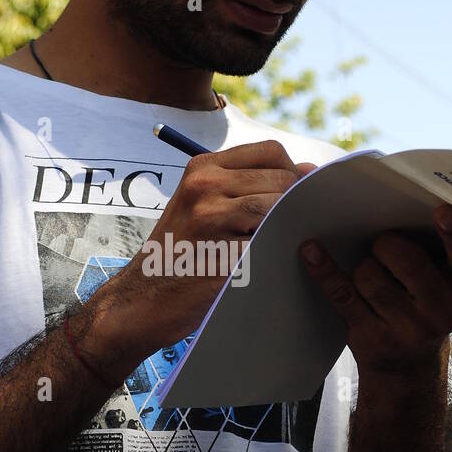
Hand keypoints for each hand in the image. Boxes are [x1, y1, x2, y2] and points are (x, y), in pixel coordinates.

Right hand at [108, 141, 316, 352]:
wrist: (141, 300)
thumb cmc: (179, 254)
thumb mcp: (201, 205)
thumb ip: (248, 184)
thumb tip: (309, 171)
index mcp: (202, 168)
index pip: (271, 152)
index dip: (292, 173)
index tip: (290, 197)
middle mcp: (205, 186)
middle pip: (282, 180)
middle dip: (293, 204)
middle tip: (281, 229)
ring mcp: (211, 220)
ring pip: (279, 210)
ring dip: (284, 230)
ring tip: (268, 246)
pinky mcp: (222, 255)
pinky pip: (270, 246)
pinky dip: (274, 255)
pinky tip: (262, 266)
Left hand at [298, 203, 451, 375]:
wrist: (408, 362)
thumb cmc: (423, 297)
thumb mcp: (444, 277)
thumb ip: (436, 244)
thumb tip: (395, 203)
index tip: (441, 209)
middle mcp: (445, 312)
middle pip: (410, 263)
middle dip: (388, 244)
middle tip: (382, 242)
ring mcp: (408, 329)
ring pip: (372, 278)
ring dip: (364, 265)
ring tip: (371, 271)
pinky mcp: (372, 338)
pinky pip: (342, 295)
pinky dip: (324, 270)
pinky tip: (310, 251)